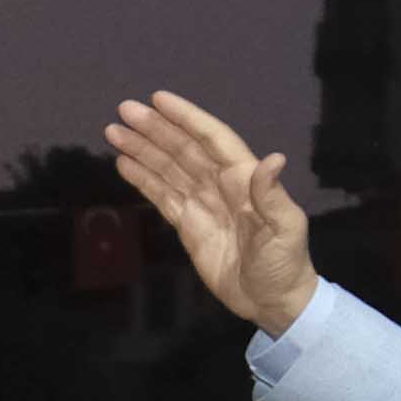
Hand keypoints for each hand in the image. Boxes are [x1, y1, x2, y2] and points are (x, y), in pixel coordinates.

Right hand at [105, 91, 320, 328]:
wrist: (272, 301)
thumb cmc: (285, 263)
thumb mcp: (287, 228)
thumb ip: (272, 195)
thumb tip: (273, 158)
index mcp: (243, 178)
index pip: (211, 139)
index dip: (187, 118)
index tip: (159, 100)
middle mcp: (220, 183)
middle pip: (182, 149)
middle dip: (154, 129)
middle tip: (124, 110)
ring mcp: (201, 203)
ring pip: (167, 168)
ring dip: (142, 149)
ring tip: (114, 132)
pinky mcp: (188, 225)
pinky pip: (162, 195)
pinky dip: (143, 178)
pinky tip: (125, 163)